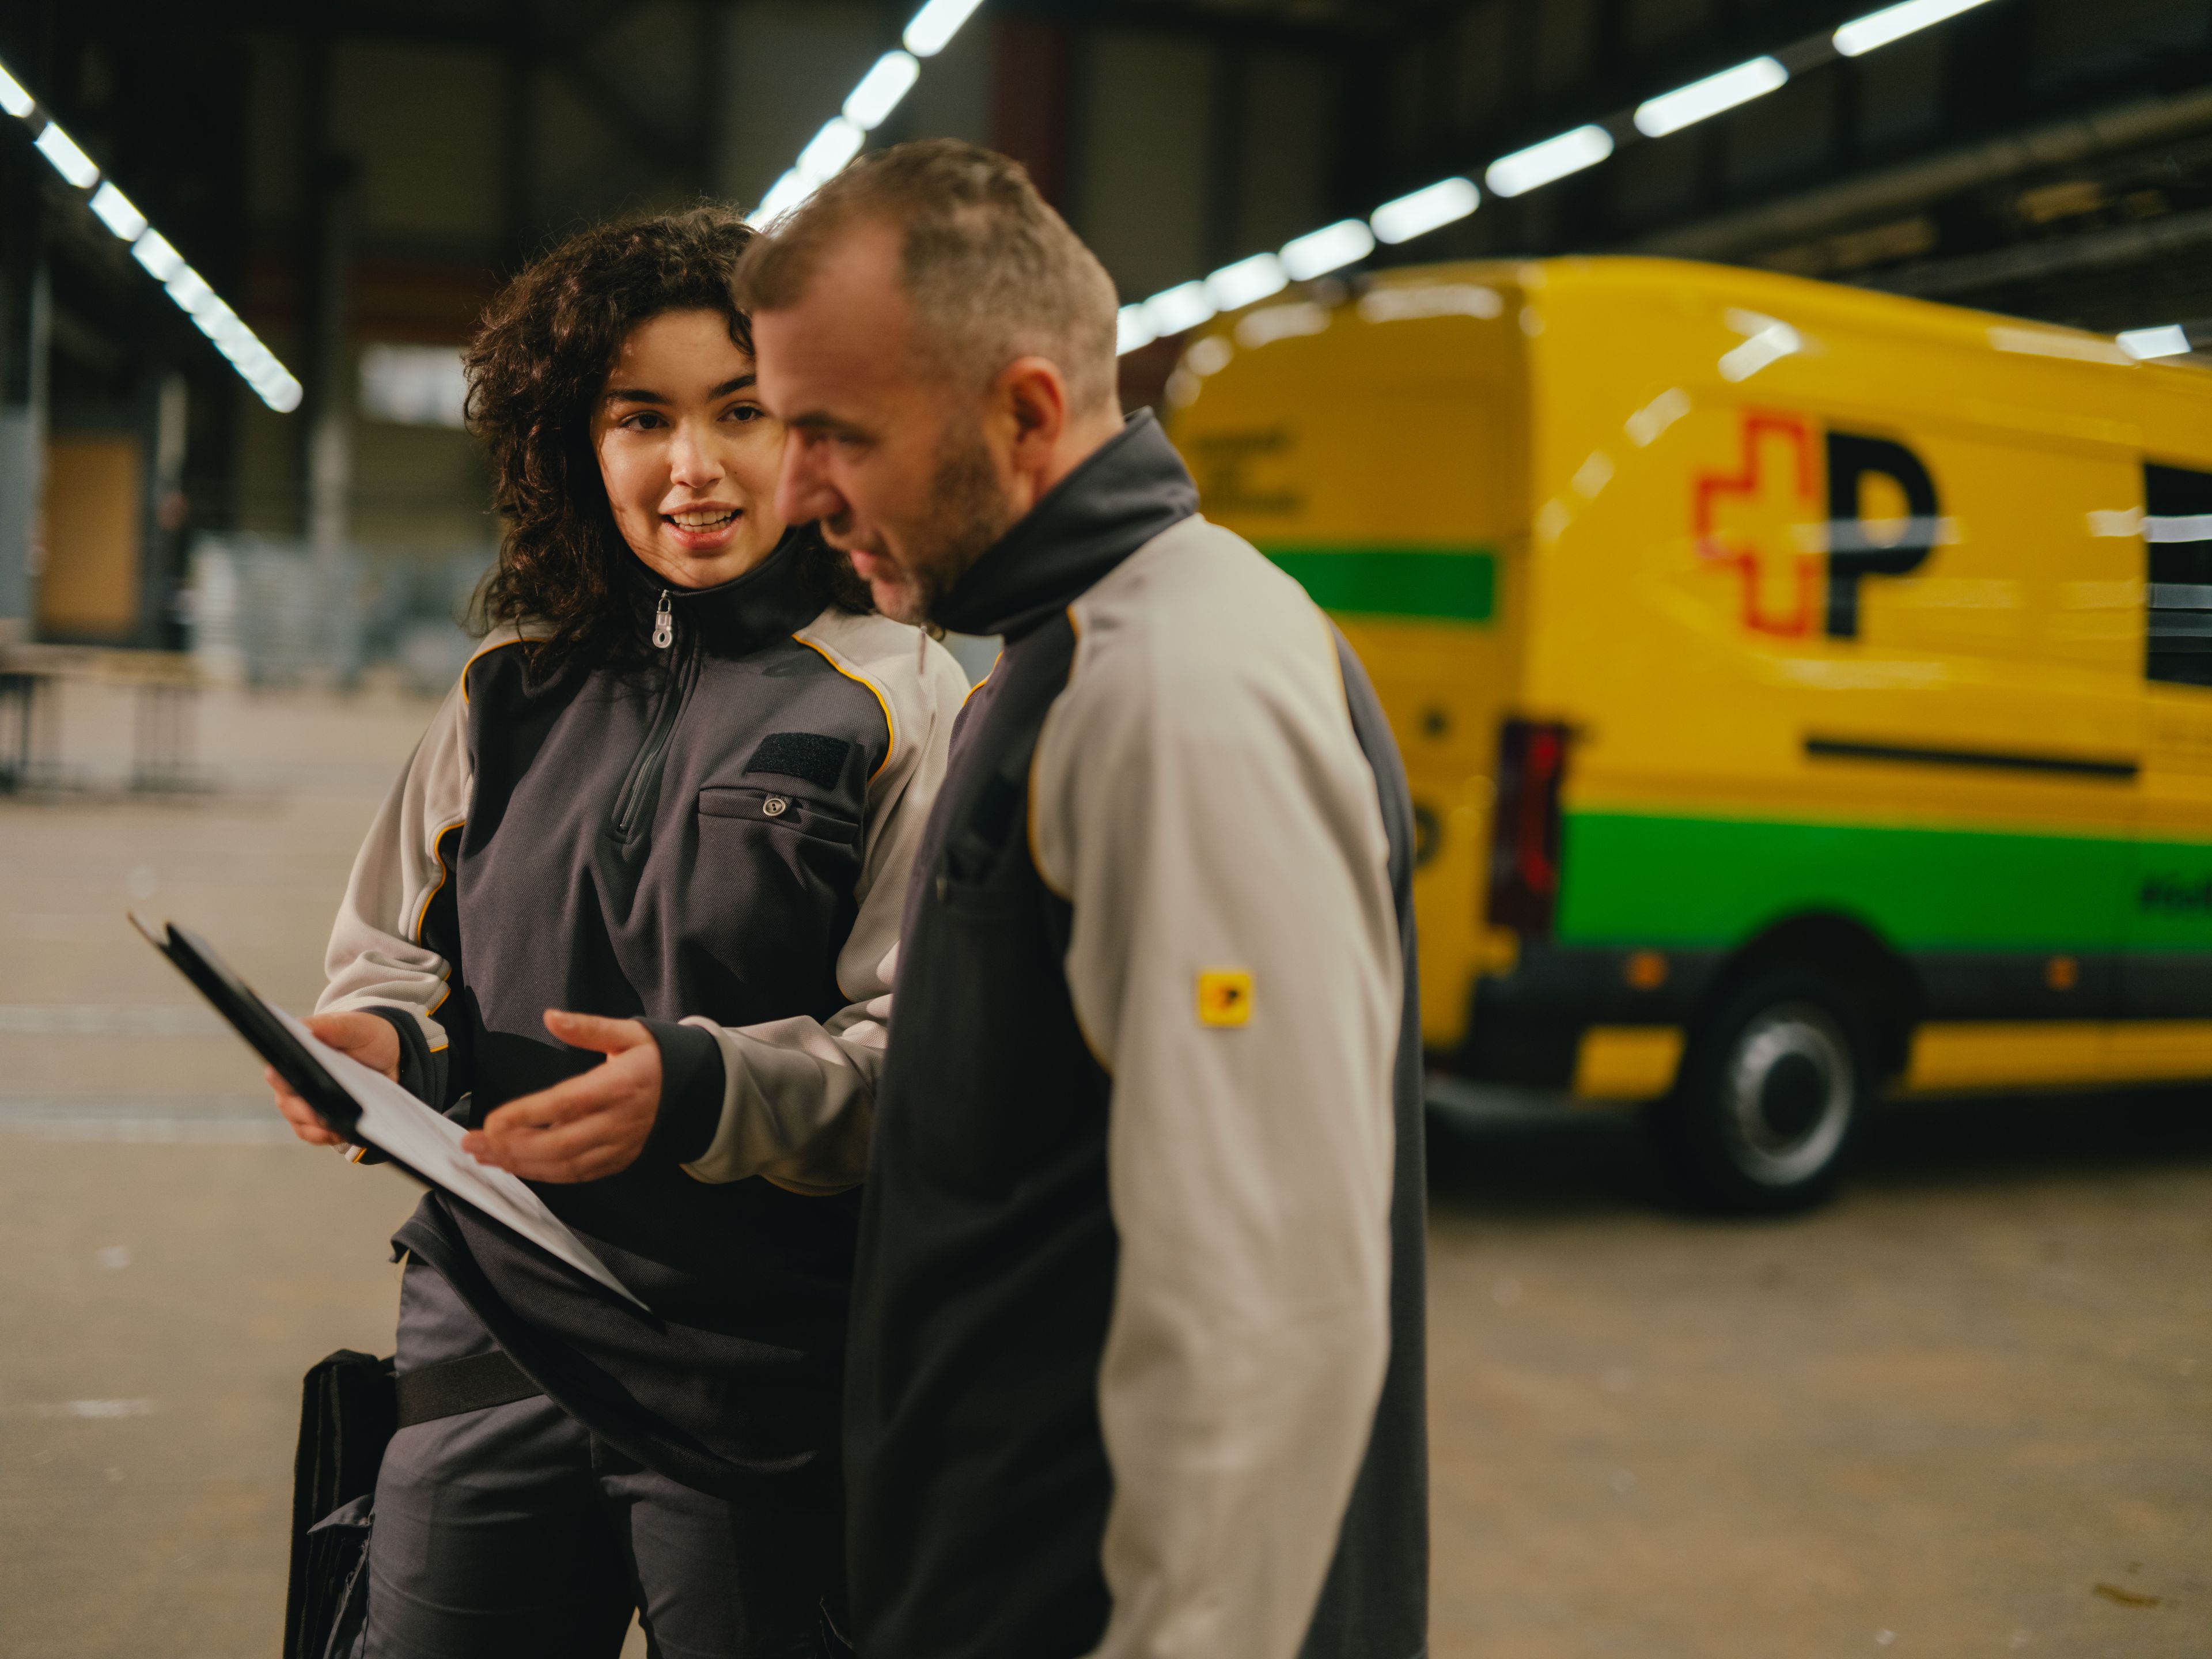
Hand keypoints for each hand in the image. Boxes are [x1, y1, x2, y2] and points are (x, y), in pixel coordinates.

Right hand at [267, 1011, 400, 1147]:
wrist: (391, 1057)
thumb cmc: (367, 1037)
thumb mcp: (356, 1027)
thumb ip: (333, 1027)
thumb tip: (306, 1029)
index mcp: (296, 1052)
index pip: (278, 1068)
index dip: (283, 1078)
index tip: (296, 1085)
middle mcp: (292, 1079)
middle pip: (287, 1101)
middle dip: (306, 1109)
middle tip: (325, 1113)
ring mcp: (303, 1102)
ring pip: (300, 1121)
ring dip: (319, 1125)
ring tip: (340, 1124)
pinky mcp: (317, 1119)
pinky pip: (314, 1134)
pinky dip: (327, 1135)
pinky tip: (342, 1131)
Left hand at [461, 1011, 661, 1183]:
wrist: (698, 1090)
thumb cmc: (656, 1058)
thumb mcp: (629, 1032)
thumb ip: (589, 1027)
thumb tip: (551, 1016)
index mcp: (620, 1085)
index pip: (568, 1104)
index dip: (528, 1115)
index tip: (492, 1121)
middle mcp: (619, 1121)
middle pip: (560, 1144)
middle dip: (511, 1148)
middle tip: (472, 1144)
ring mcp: (620, 1145)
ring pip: (566, 1165)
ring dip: (521, 1165)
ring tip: (484, 1157)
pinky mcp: (619, 1160)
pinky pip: (578, 1175)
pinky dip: (544, 1175)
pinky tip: (516, 1166)